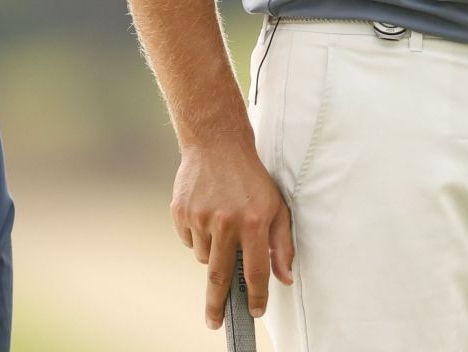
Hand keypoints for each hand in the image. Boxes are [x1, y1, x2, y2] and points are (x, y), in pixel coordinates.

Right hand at [171, 136, 293, 328]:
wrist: (217, 144)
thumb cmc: (251, 178)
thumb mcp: (277, 207)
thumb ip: (282, 245)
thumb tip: (285, 278)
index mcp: (254, 222)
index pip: (256, 272)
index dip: (256, 296)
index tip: (255, 311)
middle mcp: (226, 222)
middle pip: (219, 276)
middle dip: (217, 305)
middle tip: (215, 322)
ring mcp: (200, 217)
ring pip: (203, 257)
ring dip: (212, 254)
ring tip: (220, 226)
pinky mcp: (181, 212)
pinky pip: (188, 241)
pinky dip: (197, 238)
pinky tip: (206, 215)